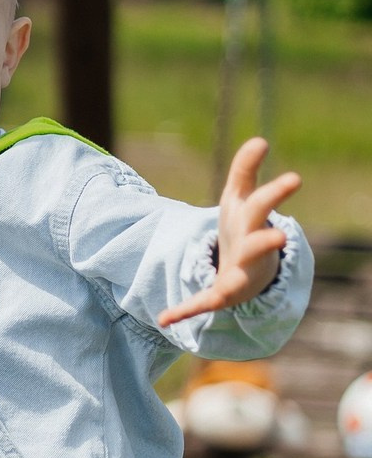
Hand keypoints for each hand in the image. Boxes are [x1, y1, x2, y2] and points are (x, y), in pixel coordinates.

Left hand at [158, 137, 300, 327]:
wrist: (248, 275)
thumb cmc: (243, 229)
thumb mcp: (237, 198)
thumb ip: (245, 170)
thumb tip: (259, 139)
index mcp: (253, 222)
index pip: (262, 203)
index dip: (276, 191)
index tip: (294, 178)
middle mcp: (253, 248)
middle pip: (261, 238)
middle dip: (269, 235)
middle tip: (283, 234)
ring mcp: (242, 273)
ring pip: (242, 274)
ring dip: (243, 272)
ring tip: (263, 254)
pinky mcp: (224, 295)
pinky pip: (204, 303)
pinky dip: (184, 311)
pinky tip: (164, 319)